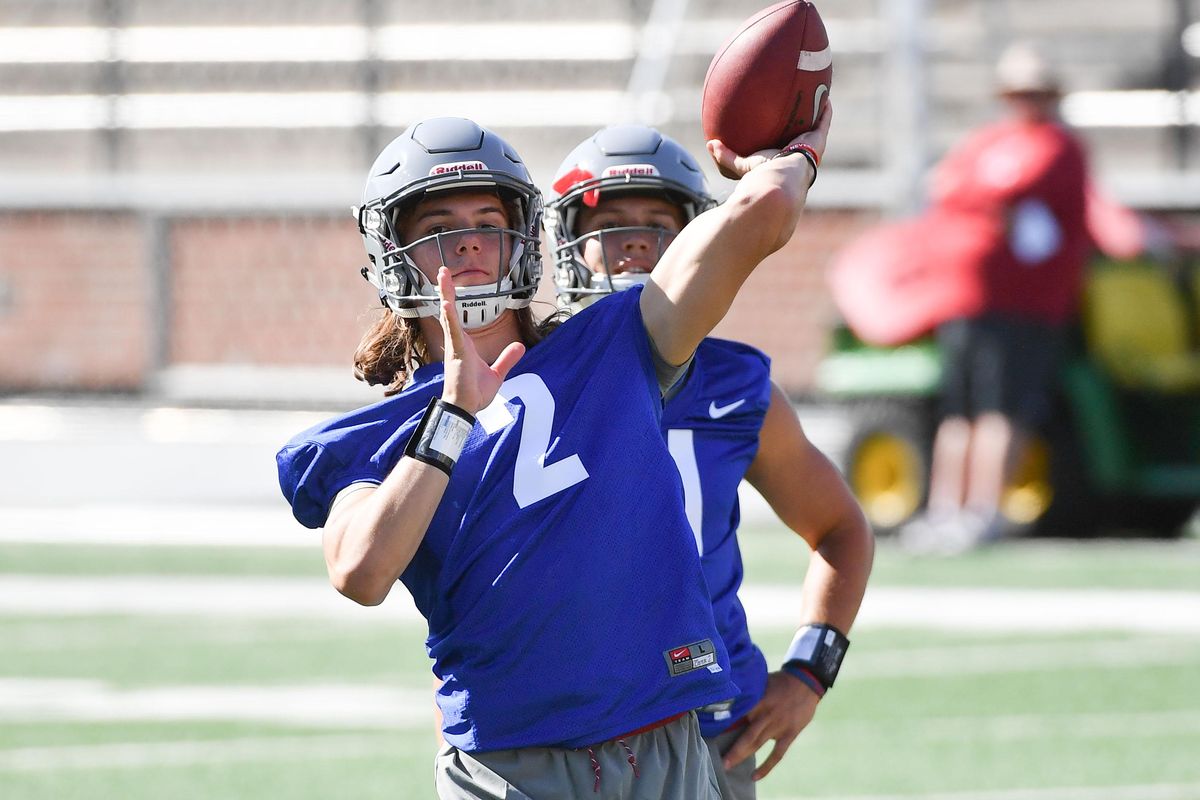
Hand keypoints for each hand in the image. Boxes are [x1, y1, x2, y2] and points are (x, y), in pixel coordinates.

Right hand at [436, 267, 523, 413]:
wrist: (466, 408)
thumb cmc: (475, 393)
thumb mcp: (497, 373)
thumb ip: (507, 358)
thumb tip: (520, 346)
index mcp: (464, 344)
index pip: (456, 316)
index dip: (452, 298)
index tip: (449, 282)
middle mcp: (456, 341)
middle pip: (449, 310)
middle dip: (446, 290)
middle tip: (442, 270)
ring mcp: (455, 346)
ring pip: (448, 316)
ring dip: (446, 296)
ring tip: (442, 278)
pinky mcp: (457, 353)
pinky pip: (453, 332)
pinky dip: (450, 318)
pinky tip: (446, 304)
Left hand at [707, 100, 832, 179]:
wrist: (781, 179)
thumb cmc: (762, 174)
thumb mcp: (742, 164)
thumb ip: (726, 156)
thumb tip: (710, 144)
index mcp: (783, 159)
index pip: (783, 145)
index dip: (784, 135)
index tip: (780, 122)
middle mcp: (799, 152)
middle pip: (801, 134)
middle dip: (801, 122)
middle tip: (798, 107)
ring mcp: (811, 146)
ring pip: (815, 126)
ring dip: (816, 112)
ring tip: (815, 95)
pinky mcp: (819, 139)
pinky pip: (824, 121)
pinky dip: (825, 109)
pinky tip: (824, 94)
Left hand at [721, 670, 819, 780]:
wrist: (806, 682)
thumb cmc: (780, 681)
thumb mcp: (761, 681)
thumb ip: (748, 692)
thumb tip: (728, 695)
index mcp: (758, 701)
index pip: (738, 714)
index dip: (724, 723)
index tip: (710, 730)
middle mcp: (766, 715)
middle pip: (746, 735)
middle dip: (732, 748)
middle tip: (718, 759)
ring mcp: (778, 726)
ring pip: (756, 744)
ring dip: (741, 755)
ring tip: (727, 766)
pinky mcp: (789, 734)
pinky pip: (777, 754)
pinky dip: (766, 766)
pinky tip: (755, 776)